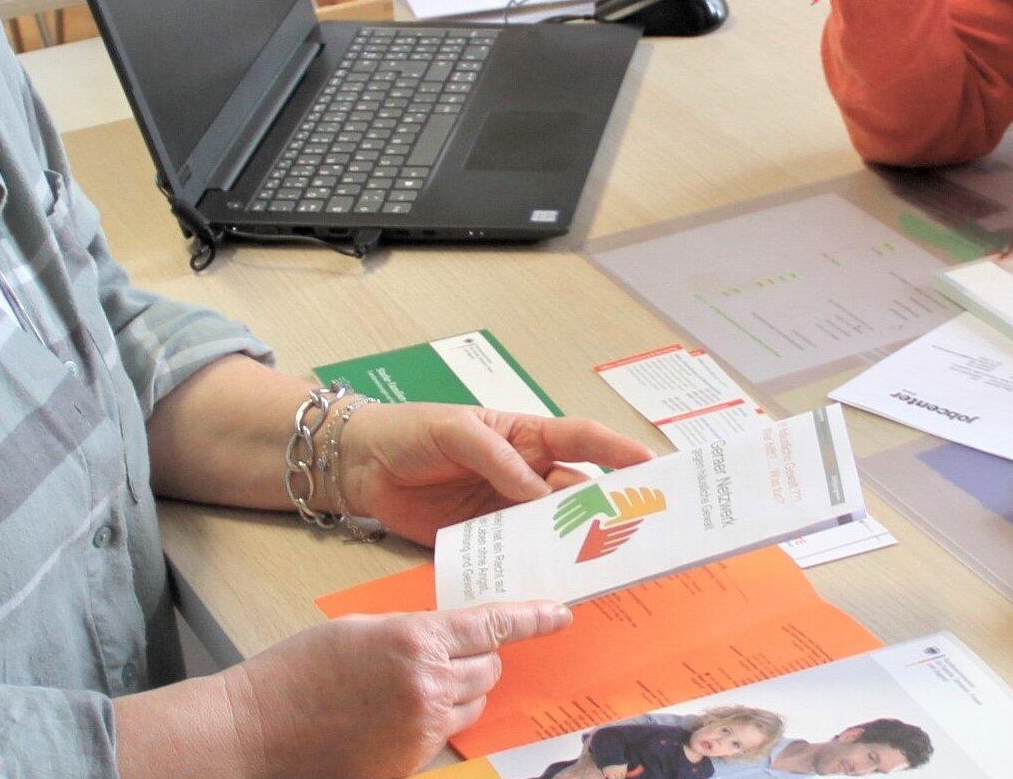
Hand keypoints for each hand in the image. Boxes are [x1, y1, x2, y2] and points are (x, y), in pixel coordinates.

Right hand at [223, 600, 568, 778]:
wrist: (257, 731)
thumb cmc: (298, 672)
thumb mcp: (362, 630)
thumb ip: (414, 631)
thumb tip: (452, 637)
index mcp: (415, 639)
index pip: (492, 625)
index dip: (532, 618)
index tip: (559, 614)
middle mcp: (427, 684)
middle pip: (490, 668)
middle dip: (482, 659)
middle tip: (451, 656)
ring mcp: (421, 728)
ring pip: (473, 703)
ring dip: (462, 691)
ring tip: (416, 688)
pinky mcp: (410, 762)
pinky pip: (448, 736)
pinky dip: (439, 723)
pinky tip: (402, 716)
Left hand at [336, 405, 655, 545]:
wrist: (360, 465)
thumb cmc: (413, 431)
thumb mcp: (458, 432)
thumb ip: (499, 460)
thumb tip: (536, 495)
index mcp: (526, 437)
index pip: (582, 440)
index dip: (618, 452)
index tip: (652, 466)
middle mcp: (524, 474)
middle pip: (575, 493)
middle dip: (608, 509)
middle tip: (641, 530)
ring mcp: (504, 509)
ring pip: (550, 529)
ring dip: (573, 544)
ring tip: (602, 565)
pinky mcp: (480, 538)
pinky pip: (514, 553)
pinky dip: (532, 567)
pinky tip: (547, 582)